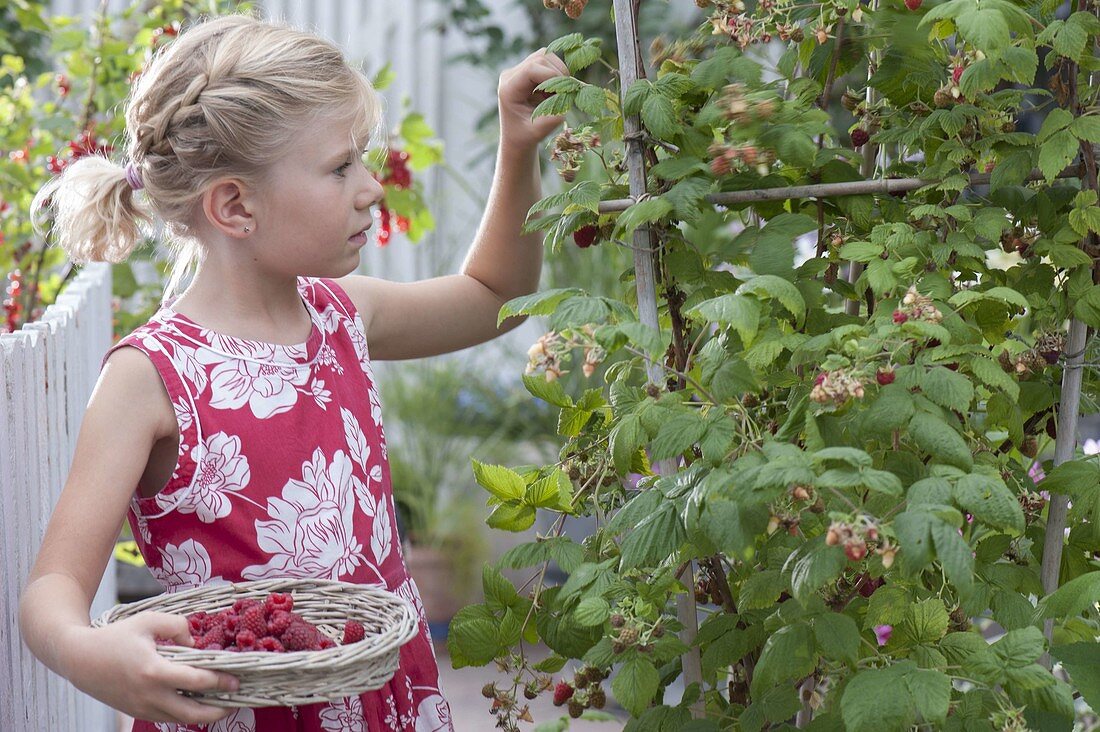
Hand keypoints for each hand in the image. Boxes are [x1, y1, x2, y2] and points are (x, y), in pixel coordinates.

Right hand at [62, 611, 239, 723]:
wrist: (79, 659)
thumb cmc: (116, 636)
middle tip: (236, 700)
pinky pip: (167, 716)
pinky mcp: (136, 712)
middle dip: (219, 710)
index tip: (236, 679)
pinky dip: (185, 712)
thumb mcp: (149, 621)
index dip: (220, 681)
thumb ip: (178, 626)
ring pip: (181, 719)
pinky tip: (197, 701)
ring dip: (203, 714)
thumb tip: (196, 644)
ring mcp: (142, 707)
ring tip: (222, 703)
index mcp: (154, 671)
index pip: (196, 682)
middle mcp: (149, 695)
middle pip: (193, 713)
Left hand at [498, 49, 571, 149]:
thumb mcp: (537, 132)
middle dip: (558, 73)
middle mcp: (510, 76)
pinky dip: (557, 73)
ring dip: (559, 72)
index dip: (553, 75)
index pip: (532, 68)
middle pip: (540, 58)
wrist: (516, 137)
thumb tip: (567, 99)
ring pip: (545, 56)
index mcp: (508, 89)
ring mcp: (518, 70)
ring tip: (559, 93)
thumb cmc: (525, 136)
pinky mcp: (527, 70)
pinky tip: (555, 91)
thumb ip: (551, 118)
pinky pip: (547, 62)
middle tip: (566, 93)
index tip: (566, 90)